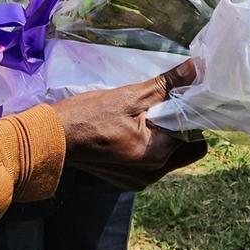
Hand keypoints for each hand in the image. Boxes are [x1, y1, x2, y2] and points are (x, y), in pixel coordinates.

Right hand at [52, 58, 206, 190]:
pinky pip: (151, 163)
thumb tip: (196, 68)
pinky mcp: (127, 181)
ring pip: (170, 157)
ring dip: (164, 138)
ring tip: (144, 117)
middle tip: (162, 107)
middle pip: (186, 150)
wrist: (52, 138)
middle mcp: (152, 174)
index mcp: (156, 155)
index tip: (178, 98)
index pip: (193, 135)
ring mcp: (139, 181)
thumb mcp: (129, 96)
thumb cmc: (88, 115)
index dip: (189, 113)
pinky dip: (149, 147)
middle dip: (180, 128)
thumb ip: (166, 84)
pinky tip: (131, 131)